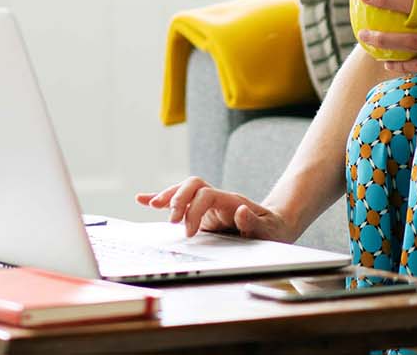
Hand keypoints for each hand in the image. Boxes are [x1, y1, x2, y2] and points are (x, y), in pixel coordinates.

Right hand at [134, 177, 296, 241]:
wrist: (274, 226)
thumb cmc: (273, 229)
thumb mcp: (271, 230)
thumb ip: (255, 222)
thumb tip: (240, 210)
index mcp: (231, 201)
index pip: (207, 195)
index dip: (194, 210)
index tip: (189, 232)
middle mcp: (217, 199)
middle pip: (193, 185)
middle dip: (178, 199)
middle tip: (172, 221)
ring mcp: (207, 205)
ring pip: (184, 189)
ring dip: (167, 195)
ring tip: (150, 203)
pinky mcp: (200, 214)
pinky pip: (179, 202)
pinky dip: (161, 199)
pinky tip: (142, 199)